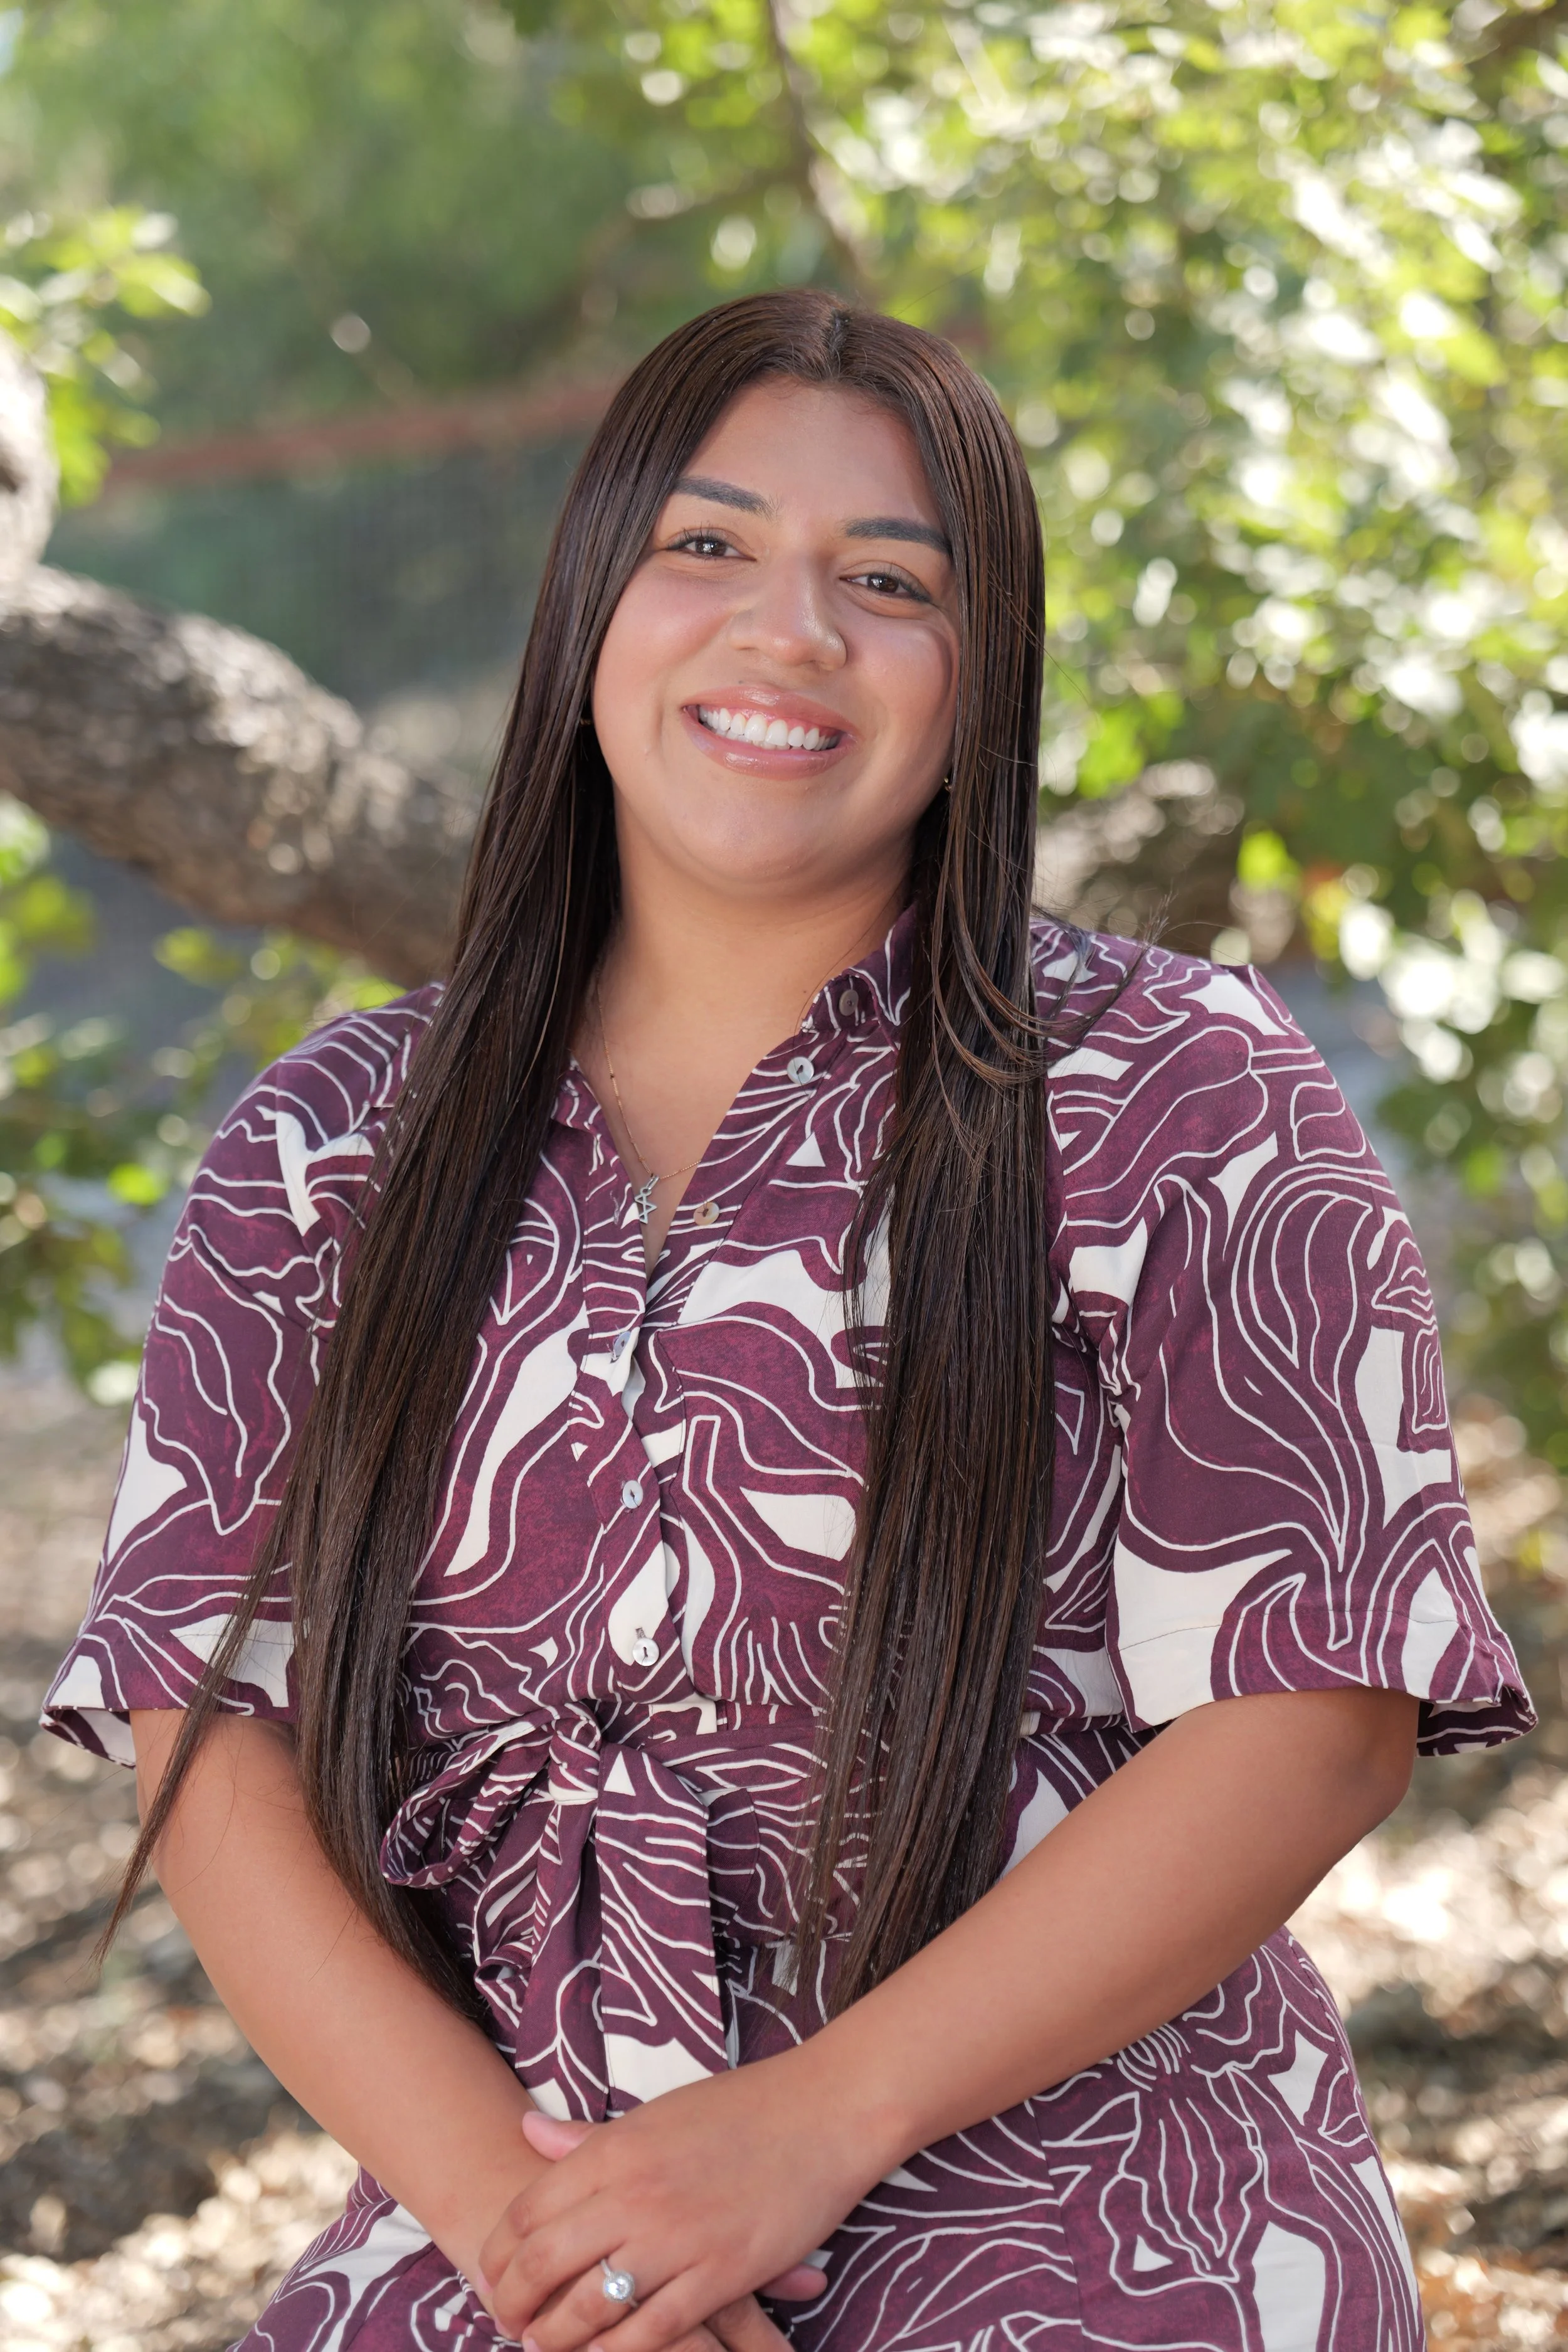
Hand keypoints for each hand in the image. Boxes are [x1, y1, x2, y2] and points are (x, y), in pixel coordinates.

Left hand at [477, 2051, 882, 2351]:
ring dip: (555, 2336)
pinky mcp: (721, 2275)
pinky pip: (651, 2332)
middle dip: (511, 2302)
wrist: (823, 2112)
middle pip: (545, 2263)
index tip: (491, 2273)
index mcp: (616, 2149)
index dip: (500, 2251)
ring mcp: (678, 2238)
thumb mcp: (656, 2113)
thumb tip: (525, 2130)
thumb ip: (588, 2138)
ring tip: (541, 2344)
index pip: (530, 2211)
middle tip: (504, 2320)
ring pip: (589, 2307)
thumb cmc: (740, 2108)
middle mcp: (636, 2193)